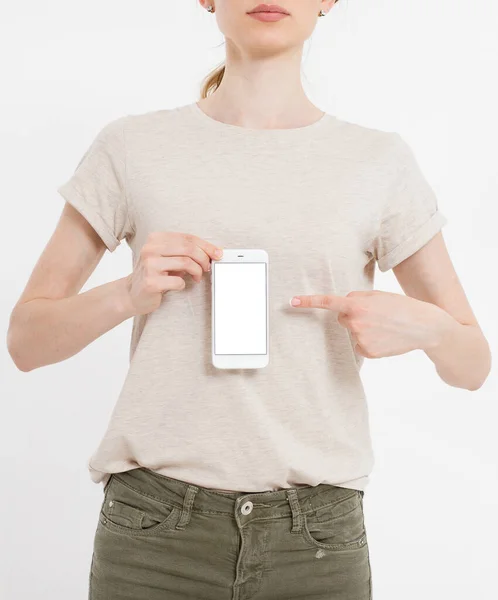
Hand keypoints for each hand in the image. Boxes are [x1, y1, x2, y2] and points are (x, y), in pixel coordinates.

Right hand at [123, 232, 222, 316]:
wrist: (132, 294)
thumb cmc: (155, 274)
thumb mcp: (168, 258)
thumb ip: (185, 252)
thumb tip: (212, 252)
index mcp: (156, 239)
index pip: (187, 238)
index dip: (206, 246)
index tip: (218, 253)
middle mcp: (150, 248)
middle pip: (188, 248)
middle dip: (204, 258)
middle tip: (207, 267)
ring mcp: (149, 265)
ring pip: (186, 263)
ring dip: (197, 271)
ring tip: (196, 277)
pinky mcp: (150, 282)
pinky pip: (178, 281)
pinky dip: (183, 284)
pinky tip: (178, 285)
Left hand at [290, 290, 452, 358]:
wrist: (426, 328)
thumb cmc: (402, 307)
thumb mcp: (379, 296)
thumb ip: (357, 298)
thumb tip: (343, 307)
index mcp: (357, 305)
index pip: (328, 303)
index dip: (308, 301)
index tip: (292, 301)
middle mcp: (355, 324)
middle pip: (342, 317)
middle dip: (354, 314)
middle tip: (376, 314)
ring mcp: (361, 340)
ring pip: (352, 332)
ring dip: (363, 328)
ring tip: (384, 325)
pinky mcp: (368, 353)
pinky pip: (359, 345)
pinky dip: (369, 341)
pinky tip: (384, 337)